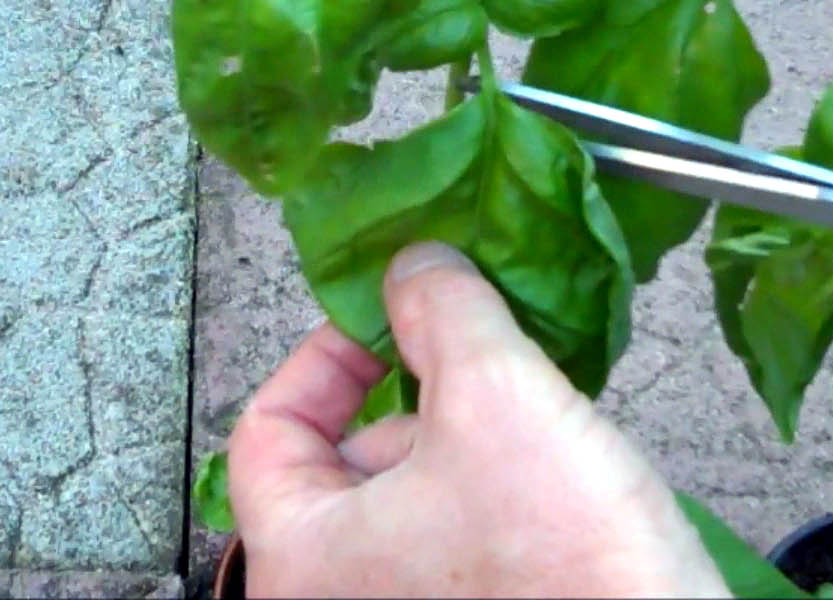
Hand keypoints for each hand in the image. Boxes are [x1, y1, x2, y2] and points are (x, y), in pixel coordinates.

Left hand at [227, 242, 727, 597]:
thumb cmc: (565, 566)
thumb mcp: (496, 396)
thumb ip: (442, 310)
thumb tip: (415, 267)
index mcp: (302, 561)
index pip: (267, 430)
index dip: (327, 357)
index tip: (386, 321)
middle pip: (349, 460)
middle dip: (422, 399)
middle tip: (483, 368)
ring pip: (415, 495)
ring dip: (472, 441)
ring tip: (537, 427)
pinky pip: (460, 536)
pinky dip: (498, 488)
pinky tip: (555, 470)